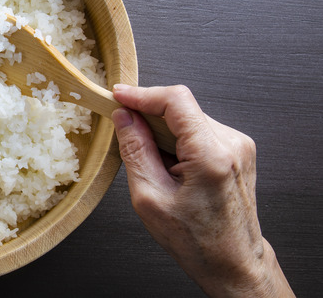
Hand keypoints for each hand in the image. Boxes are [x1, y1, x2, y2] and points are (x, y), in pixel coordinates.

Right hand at [111, 84, 292, 296]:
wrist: (233, 263)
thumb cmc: (196, 240)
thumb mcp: (150, 197)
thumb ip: (135, 150)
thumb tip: (124, 117)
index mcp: (211, 155)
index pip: (175, 100)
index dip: (142, 94)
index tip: (118, 95)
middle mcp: (231, 144)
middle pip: (181, 107)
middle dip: (149, 115)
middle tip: (124, 132)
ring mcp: (238, 146)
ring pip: (188, 118)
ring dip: (163, 130)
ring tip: (153, 163)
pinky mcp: (236, 150)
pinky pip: (198, 130)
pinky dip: (177, 140)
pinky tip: (170, 165)